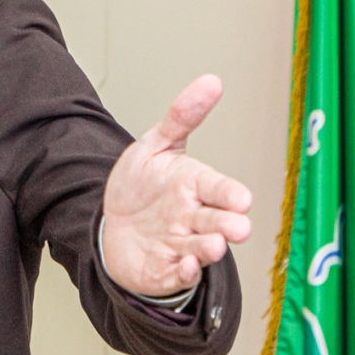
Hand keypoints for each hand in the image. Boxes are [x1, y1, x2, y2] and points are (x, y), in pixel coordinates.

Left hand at [100, 73, 252, 297]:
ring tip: (215, 247)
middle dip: (229, 225)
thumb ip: (181, 117)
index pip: (218, 189)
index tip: (242, 198)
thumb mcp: (155, 145)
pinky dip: (185, 273)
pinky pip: (177, 274)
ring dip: (209, 250)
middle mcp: (193, 218)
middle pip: (216, 222)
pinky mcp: (163, 269)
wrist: (112, 222)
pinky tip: (187, 267)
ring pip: (201, 249)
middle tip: (238, 227)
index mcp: (196, 186)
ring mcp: (180, 245)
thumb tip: (211, 80)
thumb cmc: (141, 184)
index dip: (229, 194)